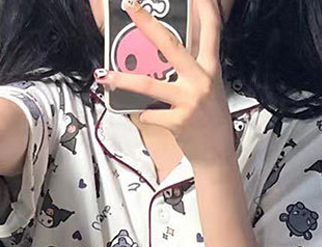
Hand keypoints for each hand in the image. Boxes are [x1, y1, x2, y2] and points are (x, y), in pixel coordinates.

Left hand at [97, 0, 234, 165]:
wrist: (216, 156)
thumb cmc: (211, 122)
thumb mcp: (208, 89)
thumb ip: (193, 69)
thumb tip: (166, 54)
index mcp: (211, 69)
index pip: (211, 29)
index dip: (204, 5)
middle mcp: (201, 81)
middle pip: (171, 46)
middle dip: (148, 24)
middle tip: (131, 8)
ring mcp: (189, 101)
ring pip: (149, 85)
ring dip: (123, 79)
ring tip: (105, 75)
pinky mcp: (178, 121)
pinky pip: (149, 114)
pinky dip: (144, 115)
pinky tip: (146, 116)